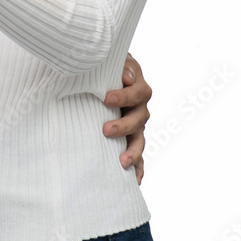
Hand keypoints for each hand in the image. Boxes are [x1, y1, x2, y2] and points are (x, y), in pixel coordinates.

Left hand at [102, 53, 150, 184]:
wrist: (101, 74)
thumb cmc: (106, 66)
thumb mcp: (113, 60)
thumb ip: (120, 65)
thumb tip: (126, 76)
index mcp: (138, 86)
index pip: (138, 92)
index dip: (125, 96)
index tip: (107, 98)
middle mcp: (140, 107)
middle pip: (140, 118)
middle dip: (124, 125)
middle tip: (106, 129)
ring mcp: (137, 124)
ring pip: (140, 139)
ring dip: (133, 151)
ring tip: (122, 162)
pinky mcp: (130, 138)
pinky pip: (138, 155)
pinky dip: (138, 167)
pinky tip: (134, 180)